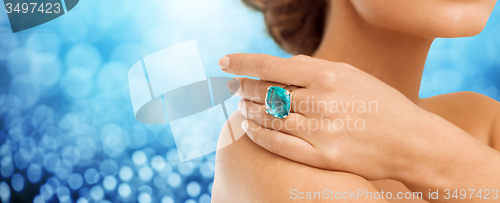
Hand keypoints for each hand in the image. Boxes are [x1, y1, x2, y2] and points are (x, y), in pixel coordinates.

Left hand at [219, 53, 434, 180]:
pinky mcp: (322, 156)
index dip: (242, 63)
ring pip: (268, 118)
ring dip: (248, 111)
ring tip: (241, 107)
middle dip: (243, 88)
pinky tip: (249, 128)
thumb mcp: (352, 75)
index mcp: (327, 74)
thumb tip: (281, 64)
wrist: (411, 141)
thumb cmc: (380, 103)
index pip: (271, 65)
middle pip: (265, 92)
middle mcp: (321, 100)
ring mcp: (320, 130)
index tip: (224, 62)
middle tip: (234, 88)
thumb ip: (315, 68)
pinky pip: (278, 144)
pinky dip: (258, 134)